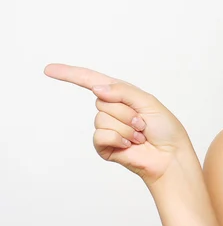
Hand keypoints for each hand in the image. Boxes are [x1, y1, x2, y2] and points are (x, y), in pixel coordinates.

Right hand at [44, 63, 194, 184]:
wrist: (169, 156)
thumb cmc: (165, 128)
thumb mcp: (148, 102)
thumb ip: (122, 92)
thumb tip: (96, 88)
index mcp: (122, 95)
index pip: (91, 81)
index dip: (70, 74)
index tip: (49, 69)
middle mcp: (112, 109)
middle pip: (102, 100)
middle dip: (126, 112)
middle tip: (142, 122)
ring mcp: (107, 128)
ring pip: (102, 119)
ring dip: (126, 128)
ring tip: (140, 134)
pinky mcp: (104, 146)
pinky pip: (101, 135)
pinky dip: (119, 139)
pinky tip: (130, 145)